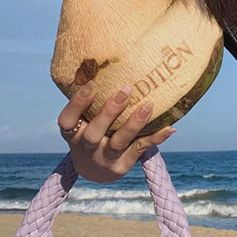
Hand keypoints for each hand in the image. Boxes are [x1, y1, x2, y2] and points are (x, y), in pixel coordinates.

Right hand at [57, 81, 175, 183]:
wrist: (95, 171)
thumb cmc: (91, 132)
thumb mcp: (83, 122)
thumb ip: (91, 102)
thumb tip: (111, 64)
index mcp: (73, 134)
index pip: (67, 121)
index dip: (76, 104)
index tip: (91, 84)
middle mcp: (86, 148)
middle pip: (94, 133)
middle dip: (109, 112)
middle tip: (126, 90)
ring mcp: (104, 159)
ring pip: (118, 143)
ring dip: (133, 124)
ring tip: (148, 106)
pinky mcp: (123, 165)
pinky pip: (140, 150)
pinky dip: (155, 139)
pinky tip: (169, 128)